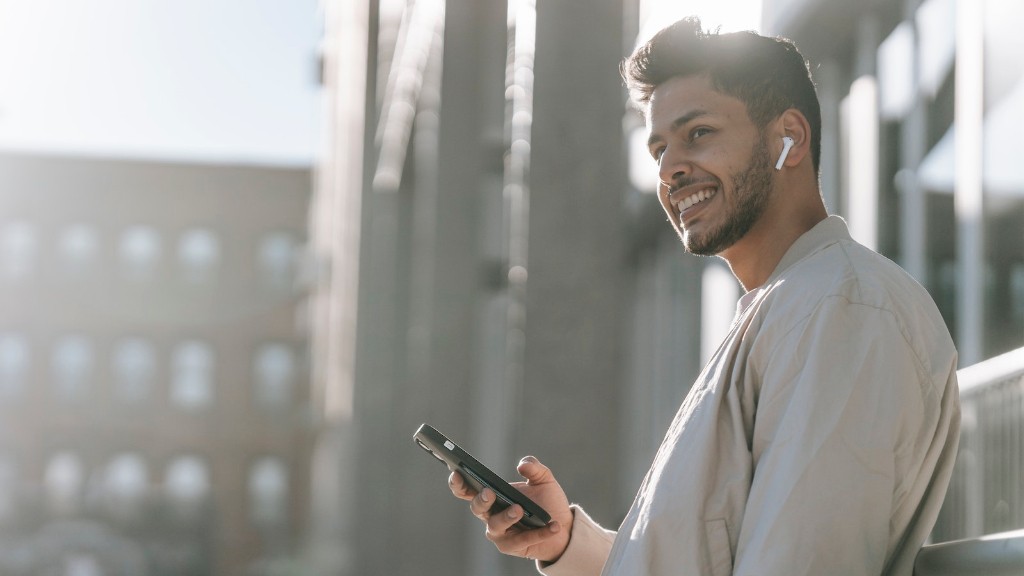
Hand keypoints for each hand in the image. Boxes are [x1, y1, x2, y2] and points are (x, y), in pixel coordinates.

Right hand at [449, 456, 572, 562]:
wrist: (563, 525)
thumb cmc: (546, 501)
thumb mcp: (543, 479)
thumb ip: (534, 468)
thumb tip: (522, 465)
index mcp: (492, 495)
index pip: (468, 490)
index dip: (458, 483)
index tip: (457, 472)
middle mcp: (490, 515)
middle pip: (477, 508)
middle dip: (481, 500)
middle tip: (489, 493)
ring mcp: (499, 532)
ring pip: (495, 526)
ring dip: (506, 517)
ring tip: (519, 509)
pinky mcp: (512, 547)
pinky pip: (522, 540)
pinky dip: (538, 533)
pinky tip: (552, 525)